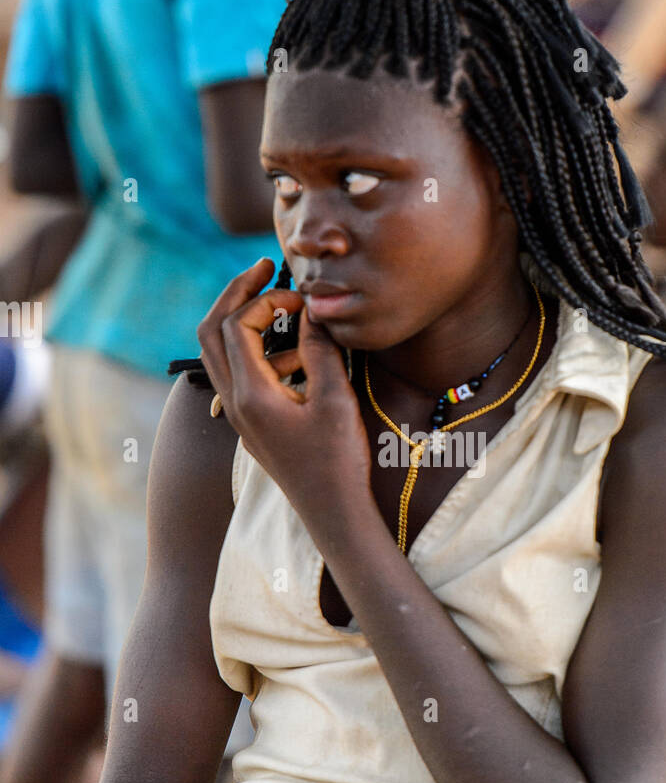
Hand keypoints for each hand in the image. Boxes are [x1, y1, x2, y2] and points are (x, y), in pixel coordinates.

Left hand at [196, 258, 373, 530]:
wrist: (333, 513)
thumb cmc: (338, 460)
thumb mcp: (335, 398)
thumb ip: (320, 348)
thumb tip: (312, 308)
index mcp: (251, 394)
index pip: (237, 324)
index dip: (265, 298)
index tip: (301, 297)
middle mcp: (235, 403)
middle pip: (211, 331)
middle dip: (236, 294)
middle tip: (265, 269)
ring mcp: (239, 415)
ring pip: (220, 353)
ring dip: (246, 323)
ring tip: (290, 315)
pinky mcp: (251, 423)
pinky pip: (239, 374)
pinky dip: (260, 352)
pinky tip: (299, 358)